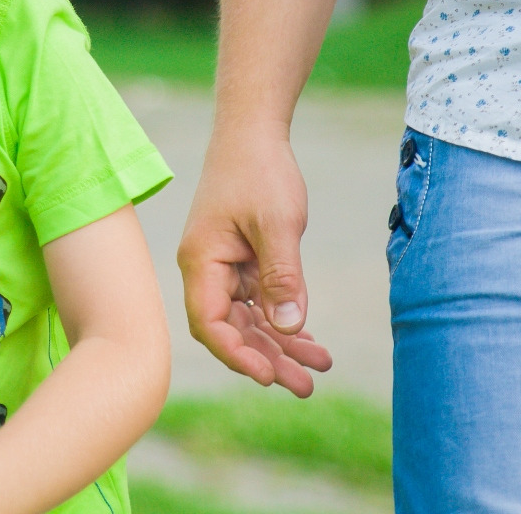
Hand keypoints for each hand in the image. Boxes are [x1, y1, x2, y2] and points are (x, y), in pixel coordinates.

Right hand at [177, 121, 332, 395]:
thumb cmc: (259, 170)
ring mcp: (225, 267)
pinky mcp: (243, 261)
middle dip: (268, 359)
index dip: (237, 355)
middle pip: (232, 329)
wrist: (254, 132)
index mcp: (201, 260)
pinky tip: (311, 341)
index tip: (270, 375)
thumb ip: (283, 276)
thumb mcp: (277, 224)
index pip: (210, 323)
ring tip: (318, 369)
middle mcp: (207, 269)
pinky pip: (260, 302)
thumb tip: (289, 328)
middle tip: (306, 387)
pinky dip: (284, 321)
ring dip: (281, 345)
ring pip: (249, 320)